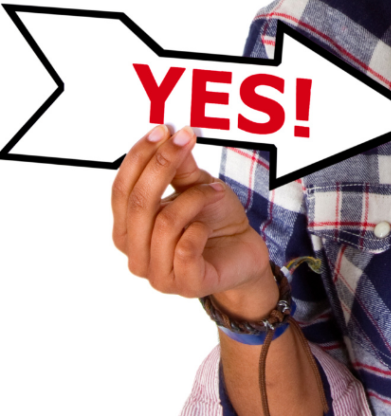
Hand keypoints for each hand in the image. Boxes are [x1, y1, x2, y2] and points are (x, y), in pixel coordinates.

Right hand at [111, 125, 272, 312]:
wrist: (244, 252)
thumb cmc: (213, 219)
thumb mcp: (197, 186)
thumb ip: (180, 168)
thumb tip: (170, 137)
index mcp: (129, 229)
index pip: (121, 190)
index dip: (138, 157)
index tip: (162, 129)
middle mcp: (135, 254)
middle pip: (138, 204)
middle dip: (162, 165)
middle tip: (186, 139)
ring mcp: (158, 274)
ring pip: (165, 223)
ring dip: (194, 199)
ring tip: (214, 191)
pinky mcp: (185, 285)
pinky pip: (185, 249)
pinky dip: (200, 228)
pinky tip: (209, 225)